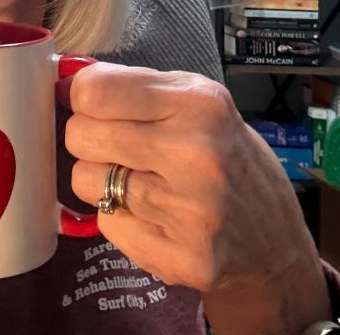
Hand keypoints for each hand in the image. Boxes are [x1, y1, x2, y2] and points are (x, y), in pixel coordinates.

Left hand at [66, 63, 330, 334]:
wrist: (274, 240)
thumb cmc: (225, 155)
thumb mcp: (196, 99)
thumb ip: (133, 85)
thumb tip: (65, 81)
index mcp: (199, 104)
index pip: (94, 91)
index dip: (82, 96)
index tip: (93, 104)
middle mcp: (196, 155)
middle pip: (79, 135)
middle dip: (88, 137)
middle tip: (117, 144)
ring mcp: (190, 213)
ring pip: (85, 180)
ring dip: (101, 179)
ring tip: (138, 178)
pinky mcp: (182, 259)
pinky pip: (105, 223)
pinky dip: (120, 217)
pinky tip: (153, 214)